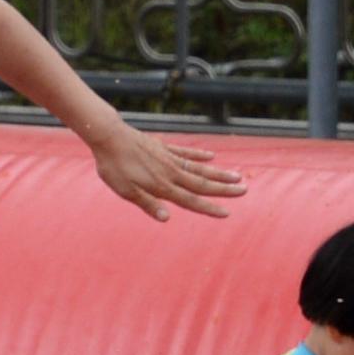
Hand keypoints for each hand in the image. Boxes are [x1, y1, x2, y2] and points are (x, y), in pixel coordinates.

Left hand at [87, 119, 244, 221]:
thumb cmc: (114, 167)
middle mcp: (170, 172)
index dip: (209, 208)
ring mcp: (168, 158)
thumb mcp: (125, 191)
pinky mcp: (163, 147)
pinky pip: (185, 152)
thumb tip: (167, 219)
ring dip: (218, 173)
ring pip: (199, 168)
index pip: (190, 200)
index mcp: (162, 186)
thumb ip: (147, 204)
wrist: (108, 136)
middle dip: (224, 189)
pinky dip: (199, 155)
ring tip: (236, 175)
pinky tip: (211, 156)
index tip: (227, 213)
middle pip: (202, 183)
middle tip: (244, 190)